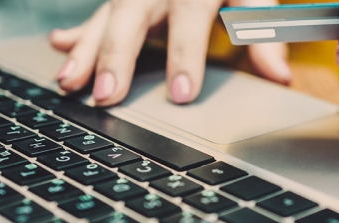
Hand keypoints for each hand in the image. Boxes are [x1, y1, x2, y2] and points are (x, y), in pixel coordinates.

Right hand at [48, 0, 291, 105]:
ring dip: (86, 49)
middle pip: (133, 15)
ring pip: (107, 14)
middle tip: (108, 96)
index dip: (185, 56)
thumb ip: (264, 33)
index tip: (181, 93)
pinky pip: (97, 11)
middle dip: (117, 56)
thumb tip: (280, 76)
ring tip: (70, 83)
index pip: (190, 20)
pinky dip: (79, 31)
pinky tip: (59, 46)